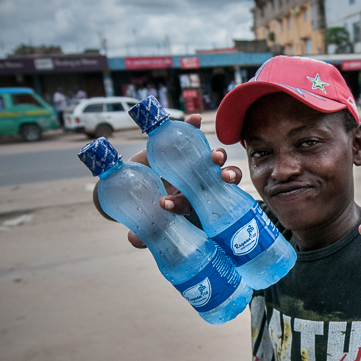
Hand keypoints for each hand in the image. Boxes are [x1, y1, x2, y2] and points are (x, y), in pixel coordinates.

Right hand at [125, 113, 243, 247]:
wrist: (134, 178)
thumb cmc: (144, 201)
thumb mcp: (143, 216)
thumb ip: (141, 231)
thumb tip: (135, 241)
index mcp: (192, 202)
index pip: (194, 205)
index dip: (182, 205)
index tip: (167, 204)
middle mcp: (199, 182)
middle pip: (219, 181)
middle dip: (226, 178)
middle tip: (224, 178)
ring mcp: (194, 163)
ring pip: (212, 160)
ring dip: (217, 156)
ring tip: (215, 155)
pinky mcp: (183, 145)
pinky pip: (192, 135)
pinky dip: (194, 126)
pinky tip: (195, 119)